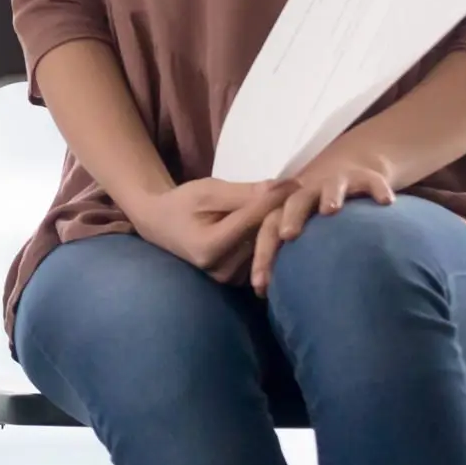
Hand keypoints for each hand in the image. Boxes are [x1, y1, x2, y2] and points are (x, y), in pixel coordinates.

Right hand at [125, 177, 297, 273]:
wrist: (162, 225)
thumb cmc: (183, 203)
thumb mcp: (207, 191)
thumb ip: (243, 193)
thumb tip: (282, 187)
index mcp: (209, 246)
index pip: (252, 220)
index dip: (275, 199)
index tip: (297, 182)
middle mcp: (221, 269)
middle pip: (263, 237)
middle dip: (283, 213)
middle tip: (303, 193)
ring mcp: (230, 279)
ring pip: (267, 248)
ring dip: (281, 226)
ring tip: (296, 206)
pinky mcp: (238, 282)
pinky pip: (262, 257)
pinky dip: (272, 239)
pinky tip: (281, 225)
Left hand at [249, 146, 396, 295]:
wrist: (348, 178)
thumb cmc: (322, 224)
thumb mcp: (307, 242)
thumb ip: (295, 265)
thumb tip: (280, 307)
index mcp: (289, 212)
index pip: (269, 230)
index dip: (263, 256)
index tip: (260, 286)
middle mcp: (310, 195)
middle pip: (294, 203)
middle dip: (290, 218)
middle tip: (288, 235)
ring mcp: (337, 184)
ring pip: (330, 186)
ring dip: (329, 195)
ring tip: (331, 210)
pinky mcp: (364, 178)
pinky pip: (371, 182)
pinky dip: (378, 189)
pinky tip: (386, 203)